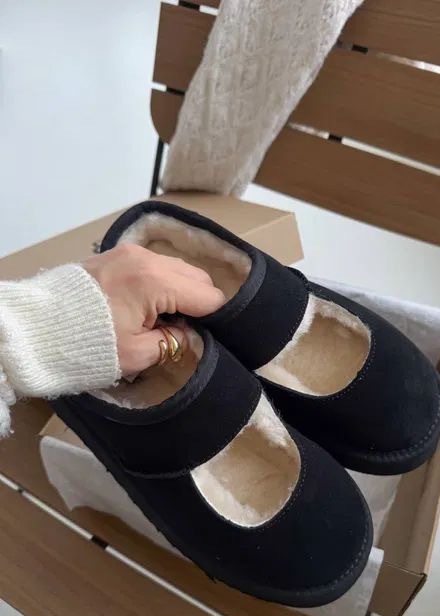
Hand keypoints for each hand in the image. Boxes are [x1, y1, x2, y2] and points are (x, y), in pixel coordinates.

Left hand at [84, 242, 223, 374]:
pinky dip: (162, 283)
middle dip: (200, 303)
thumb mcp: (137, 354)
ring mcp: (131, 252)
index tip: (213, 335)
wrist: (37, 328)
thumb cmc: (87, 344)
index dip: (217, 318)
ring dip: (181, 291)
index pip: (207, 296)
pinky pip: (156, 265)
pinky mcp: (118, 254)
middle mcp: (146, 258)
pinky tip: (150, 305)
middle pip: (197, 277)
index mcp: (155, 282)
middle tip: (187, 330)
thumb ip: (173, 342)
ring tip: (165, 319)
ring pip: (177, 268)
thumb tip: (191, 335)